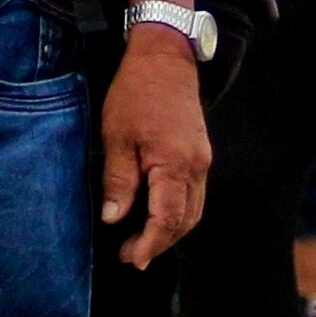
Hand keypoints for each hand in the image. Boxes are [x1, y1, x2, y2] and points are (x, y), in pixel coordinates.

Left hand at [98, 26, 212, 267]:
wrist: (165, 57)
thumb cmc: (136, 93)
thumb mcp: (117, 136)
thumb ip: (118, 181)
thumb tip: (113, 219)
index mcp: (174, 164)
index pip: (167, 219)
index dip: (149, 244)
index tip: (130, 259)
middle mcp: (196, 166)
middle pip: (185, 221)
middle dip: (160, 243)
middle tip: (129, 256)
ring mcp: (202, 160)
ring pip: (193, 210)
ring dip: (170, 231)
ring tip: (141, 241)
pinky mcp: (200, 154)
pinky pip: (193, 194)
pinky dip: (177, 212)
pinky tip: (155, 214)